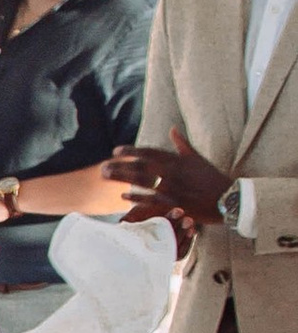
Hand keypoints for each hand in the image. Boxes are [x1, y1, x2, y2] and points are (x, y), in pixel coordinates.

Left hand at [111, 140, 231, 226]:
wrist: (228, 197)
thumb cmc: (212, 178)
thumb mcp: (197, 158)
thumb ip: (182, 144)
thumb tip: (172, 129)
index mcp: (177, 160)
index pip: (150, 152)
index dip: (132, 151)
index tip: (116, 151)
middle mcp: (173, 171)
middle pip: (141, 166)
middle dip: (121, 165)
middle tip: (103, 166)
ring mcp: (173, 187)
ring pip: (143, 182)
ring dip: (123, 179)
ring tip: (107, 177)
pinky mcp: (175, 202)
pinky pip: (152, 200)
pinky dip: (137, 198)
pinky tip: (123, 197)